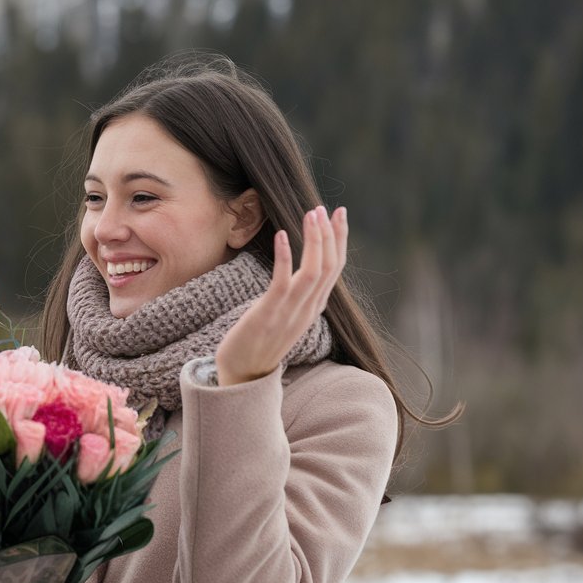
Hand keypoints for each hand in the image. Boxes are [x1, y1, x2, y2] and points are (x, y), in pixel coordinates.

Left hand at [215, 206, 347, 386]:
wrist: (243, 375)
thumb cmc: (260, 341)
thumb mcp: (286, 315)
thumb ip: (296, 295)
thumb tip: (298, 273)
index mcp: (314, 307)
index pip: (336, 268)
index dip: (339, 240)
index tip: (338, 214)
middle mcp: (308, 309)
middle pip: (331, 267)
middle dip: (330, 235)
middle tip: (324, 208)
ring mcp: (290, 313)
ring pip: (314, 272)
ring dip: (314, 240)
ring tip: (310, 214)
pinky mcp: (268, 314)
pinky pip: (283, 282)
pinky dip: (286, 257)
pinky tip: (283, 234)